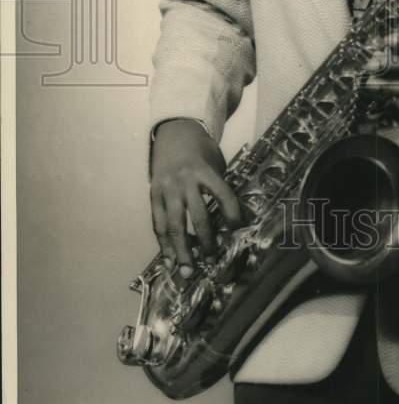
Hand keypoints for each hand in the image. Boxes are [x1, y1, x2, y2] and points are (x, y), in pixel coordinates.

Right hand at [150, 118, 241, 276]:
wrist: (174, 132)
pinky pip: (158, 223)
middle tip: (213, 261)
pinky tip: (170, 260)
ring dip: (182, 251)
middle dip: (206, 241)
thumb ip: (220, 188)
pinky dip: (164, 243)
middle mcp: (186, 180)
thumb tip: (233, 221)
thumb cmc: (202, 151)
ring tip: (188, 271)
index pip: (223, 195)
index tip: (239, 232)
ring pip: (174, 225)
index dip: (233, 215)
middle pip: (198, 216)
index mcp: (206, 171)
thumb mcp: (216, 163)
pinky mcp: (154, 195)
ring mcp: (167, 188)